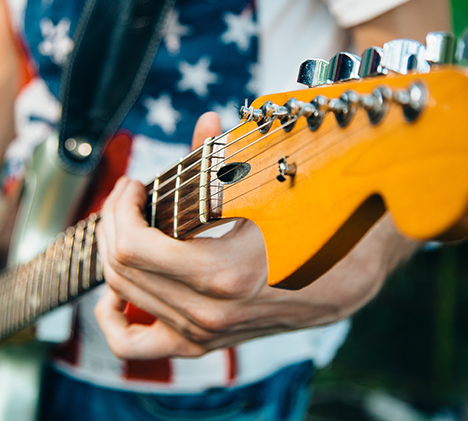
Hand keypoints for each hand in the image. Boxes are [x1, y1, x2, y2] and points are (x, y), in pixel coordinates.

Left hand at [94, 113, 418, 359]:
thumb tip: (204, 123)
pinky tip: (115, 296)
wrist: (355, 274)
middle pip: (122, 271)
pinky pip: (140, 344)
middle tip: (127, 197)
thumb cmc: (321, 225)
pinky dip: (118, 320)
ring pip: (125, 300)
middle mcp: (208, 313)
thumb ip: (227, 156)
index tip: (135, 184)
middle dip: (112, 225)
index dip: (121, 208)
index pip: (133, 246)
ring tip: (124, 229)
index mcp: (222, 275)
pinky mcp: (207, 341)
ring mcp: (205, 333)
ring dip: (113, 258)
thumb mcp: (275, 186)